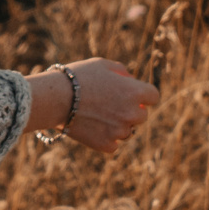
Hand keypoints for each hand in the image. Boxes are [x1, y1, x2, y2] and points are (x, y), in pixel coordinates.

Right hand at [28, 57, 158, 153]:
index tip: (132, 95)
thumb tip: (130, 79)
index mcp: (134, 92)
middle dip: (130, 110)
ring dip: (118, 125)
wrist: (55, 98)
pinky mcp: (106, 145)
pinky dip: (106, 138)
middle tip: (110, 105)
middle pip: (142, 115)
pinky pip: (113, 144)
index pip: (153, 96)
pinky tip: (93, 128)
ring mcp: (119, 131)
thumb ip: (121, 71)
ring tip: (98, 116)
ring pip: (127, 131)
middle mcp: (131, 113)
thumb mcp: (101, 65)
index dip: (143, 95)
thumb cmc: (77, 77)